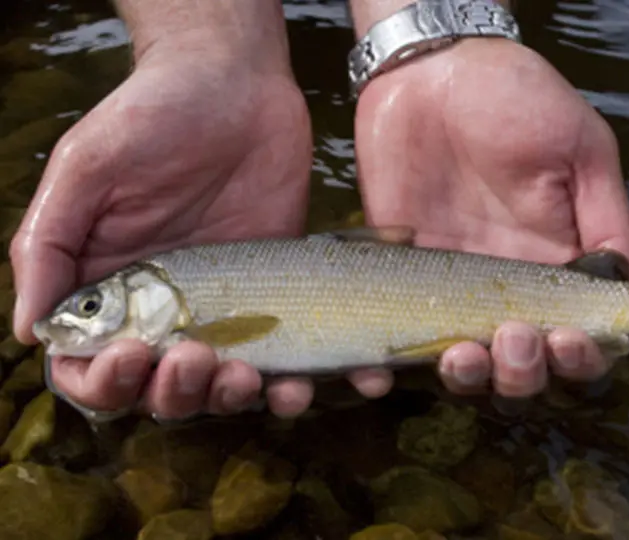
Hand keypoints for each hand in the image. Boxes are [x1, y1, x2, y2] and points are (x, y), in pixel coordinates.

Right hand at [11, 42, 319, 418]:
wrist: (235, 84)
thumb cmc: (150, 117)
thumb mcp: (86, 171)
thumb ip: (48, 247)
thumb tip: (30, 331)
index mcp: (110, 290)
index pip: (93, 367)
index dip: (105, 383)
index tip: (133, 359)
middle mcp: (166, 309)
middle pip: (162, 388)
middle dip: (178, 392)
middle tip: (199, 359)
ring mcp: (227, 305)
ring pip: (225, 383)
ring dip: (235, 398)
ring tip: (250, 377)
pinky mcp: (280, 293)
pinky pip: (289, 352)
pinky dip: (299, 382)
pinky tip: (309, 384)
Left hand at [351, 39, 628, 398]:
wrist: (432, 69)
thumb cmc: (517, 100)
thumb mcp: (580, 150)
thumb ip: (608, 223)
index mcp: (557, 262)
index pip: (578, 335)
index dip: (581, 356)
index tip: (569, 339)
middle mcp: (505, 286)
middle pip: (524, 365)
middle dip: (526, 372)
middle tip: (519, 338)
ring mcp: (449, 285)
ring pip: (466, 363)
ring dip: (474, 376)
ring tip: (468, 352)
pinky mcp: (397, 274)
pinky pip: (397, 336)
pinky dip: (394, 368)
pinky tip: (394, 371)